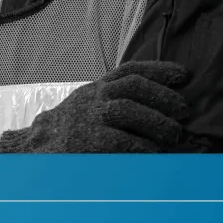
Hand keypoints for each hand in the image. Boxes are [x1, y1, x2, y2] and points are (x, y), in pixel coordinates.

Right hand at [0, 61, 191, 152]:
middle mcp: (95, 97)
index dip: (159, 70)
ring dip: (155, 121)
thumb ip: (117, 98)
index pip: (130, 71)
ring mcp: (89, 117)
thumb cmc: (73, 127)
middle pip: (132, 87)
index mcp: (99, 87)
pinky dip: (139, 146)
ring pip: (126, 110)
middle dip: (162, 96)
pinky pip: (117, 140)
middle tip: (184, 110)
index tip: (183, 74)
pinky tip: (154, 152)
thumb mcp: (92, 103)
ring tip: (175, 133)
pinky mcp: (85, 141)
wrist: (37, 146)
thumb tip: (161, 103)